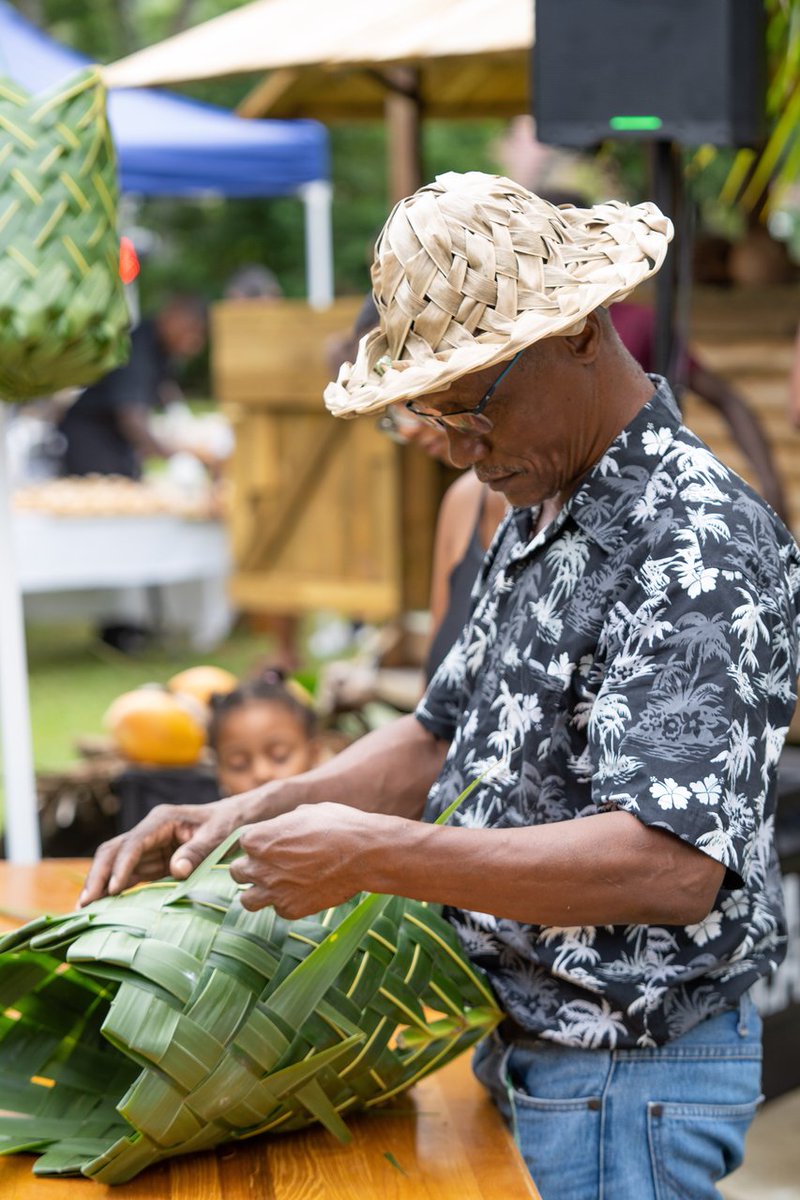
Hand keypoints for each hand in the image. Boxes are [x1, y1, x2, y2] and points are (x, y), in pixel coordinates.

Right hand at [79, 794, 252, 905]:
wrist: (237, 820)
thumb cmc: (228, 824)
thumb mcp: (217, 836)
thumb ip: (197, 852)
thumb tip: (175, 870)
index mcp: (161, 820)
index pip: (133, 843)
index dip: (121, 866)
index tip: (111, 889)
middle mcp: (149, 831)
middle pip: (114, 851)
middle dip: (97, 876)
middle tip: (84, 904)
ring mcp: (148, 846)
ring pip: (115, 864)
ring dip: (99, 885)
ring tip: (83, 910)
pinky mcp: (153, 861)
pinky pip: (128, 875)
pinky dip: (115, 889)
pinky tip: (103, 907)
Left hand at [229, 803, 383, 918]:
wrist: (363, 854)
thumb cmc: (337, 826)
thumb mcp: (307, 812)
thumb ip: (285, 823)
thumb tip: (285, 826)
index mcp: (257, 838)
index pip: (243, 843)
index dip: (259, 843)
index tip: (274, 844)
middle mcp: (258, 867)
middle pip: (237, 872)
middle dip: (252, 869)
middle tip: (271, 866)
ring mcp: (273, 891)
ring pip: (247, 900)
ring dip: (258, 892)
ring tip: (275, 886)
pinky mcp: (290, 910)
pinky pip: (278, 909)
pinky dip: (286, 903)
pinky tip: (302, 892)